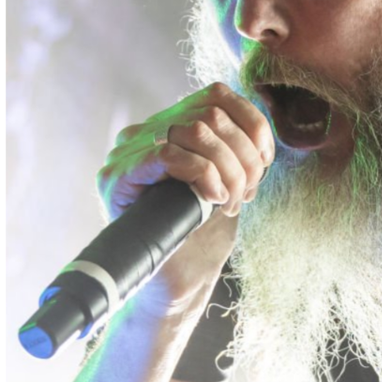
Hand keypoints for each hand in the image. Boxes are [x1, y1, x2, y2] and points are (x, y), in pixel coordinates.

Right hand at [96, 82, 274, 314]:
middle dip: (243, 155)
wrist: (173, 286)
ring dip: (227, 169)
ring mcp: (126, 154)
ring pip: (194, 129)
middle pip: (209, 113)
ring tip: (228, 202)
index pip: (215, 95)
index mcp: (167, 128)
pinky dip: (201, 173)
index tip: (264, 163)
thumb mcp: (225, 181)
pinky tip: (210, 199)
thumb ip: (232, 149)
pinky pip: (167, 154)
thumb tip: (257, 129)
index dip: (251, 124)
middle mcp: (143, 134)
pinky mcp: (118, 178)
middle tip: (245, 194)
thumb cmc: (200, 238)